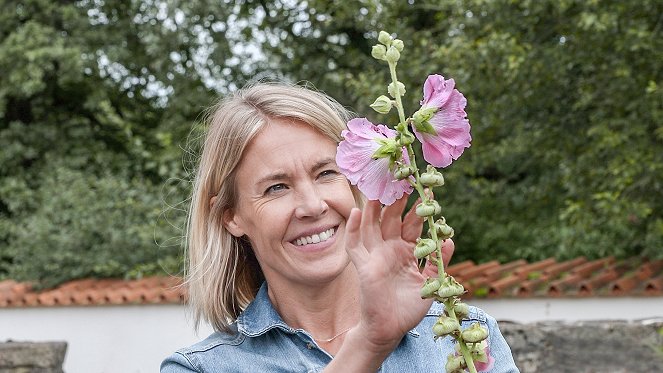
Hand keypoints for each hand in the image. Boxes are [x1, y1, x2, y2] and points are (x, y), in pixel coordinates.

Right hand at [344, 196, 453, 353]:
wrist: (390, 329)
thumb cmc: (409, 308)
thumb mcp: (430, 283)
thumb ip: (438, 261)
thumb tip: (448, 239)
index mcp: (406, 251)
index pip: (412, 223)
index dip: (418, 208)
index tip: (427, 189)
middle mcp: (390, 249)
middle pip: (392, 218)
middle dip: (397, 199)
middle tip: (403, 178)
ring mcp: (375, 256)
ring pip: (373, 225)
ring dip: (375, 206)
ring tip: (380, 186)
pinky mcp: (364, 266)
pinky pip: (355, 244)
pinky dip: (354, 228)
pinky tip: (356, 211)